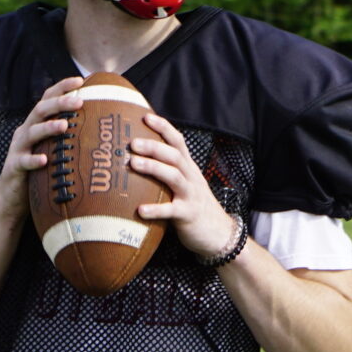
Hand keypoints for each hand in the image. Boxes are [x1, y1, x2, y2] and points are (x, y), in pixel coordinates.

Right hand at [0, 77, 86, 215]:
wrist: (11, 198)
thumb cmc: (38, 174)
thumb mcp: (52, 151)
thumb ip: (67, 138)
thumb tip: (99, 129)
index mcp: (35, 125)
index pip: (47, 99)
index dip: (62, 87)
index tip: (81, 80)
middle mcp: (25, 132)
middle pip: (40, 110)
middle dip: (59, 102)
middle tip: (79, 100)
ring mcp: (18, 149)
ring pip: (32, 132)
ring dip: (48, 127)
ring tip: (65, 126)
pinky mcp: (14, 167)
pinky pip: (23, 161)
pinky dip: (33, 160)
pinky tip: (44, 161)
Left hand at [128, 113, 240, 260]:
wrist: (219, 234)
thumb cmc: (193, 207)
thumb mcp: (183, 185)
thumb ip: (166, 173)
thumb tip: (135, 161)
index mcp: (189, 168)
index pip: (178, 141)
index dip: (163, 127)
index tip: (145, 117)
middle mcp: (191, 178)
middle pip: (174, 156)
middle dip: (154, 146)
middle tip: (132, 143)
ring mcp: (191, 196)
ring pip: (174, 176)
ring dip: (153, 168)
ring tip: (133, 164)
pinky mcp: (189, 215)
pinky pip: (172, 211)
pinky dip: (155, 210)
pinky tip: (140, 210)